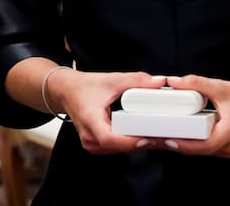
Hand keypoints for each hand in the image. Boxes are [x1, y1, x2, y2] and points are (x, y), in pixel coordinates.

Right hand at [51, 69, 169, 154]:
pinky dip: (130, 145)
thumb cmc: (83, 87)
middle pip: (118, 147)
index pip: (109, 138)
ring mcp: (91, 143)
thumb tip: (159, 82)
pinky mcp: (95, 145)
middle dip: (142, 143)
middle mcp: (88, 135)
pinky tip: (143, 138)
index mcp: (89, 119)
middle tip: (164, 136)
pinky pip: (116, 149)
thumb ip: (136, 80)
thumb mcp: (111, 79)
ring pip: (119, 151)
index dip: (130, 141)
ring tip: (158, 138)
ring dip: (137, 145)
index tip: (147, 138)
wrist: (66, 91)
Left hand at [150, 74, 229, 157]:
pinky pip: (203, 147)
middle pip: (196, 150)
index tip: (163, 138)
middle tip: (151, 137)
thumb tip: (172, 81)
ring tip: (157, 136)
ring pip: (198, 150)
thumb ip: (196, 83)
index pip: (202, 145)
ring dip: (179, 144)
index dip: (181, 143)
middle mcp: (228, 146)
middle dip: (173, 144)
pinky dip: (188, 142)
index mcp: (229, 134)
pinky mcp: (224, 146)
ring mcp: (226, 149)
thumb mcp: (220, 87)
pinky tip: (173, 134)